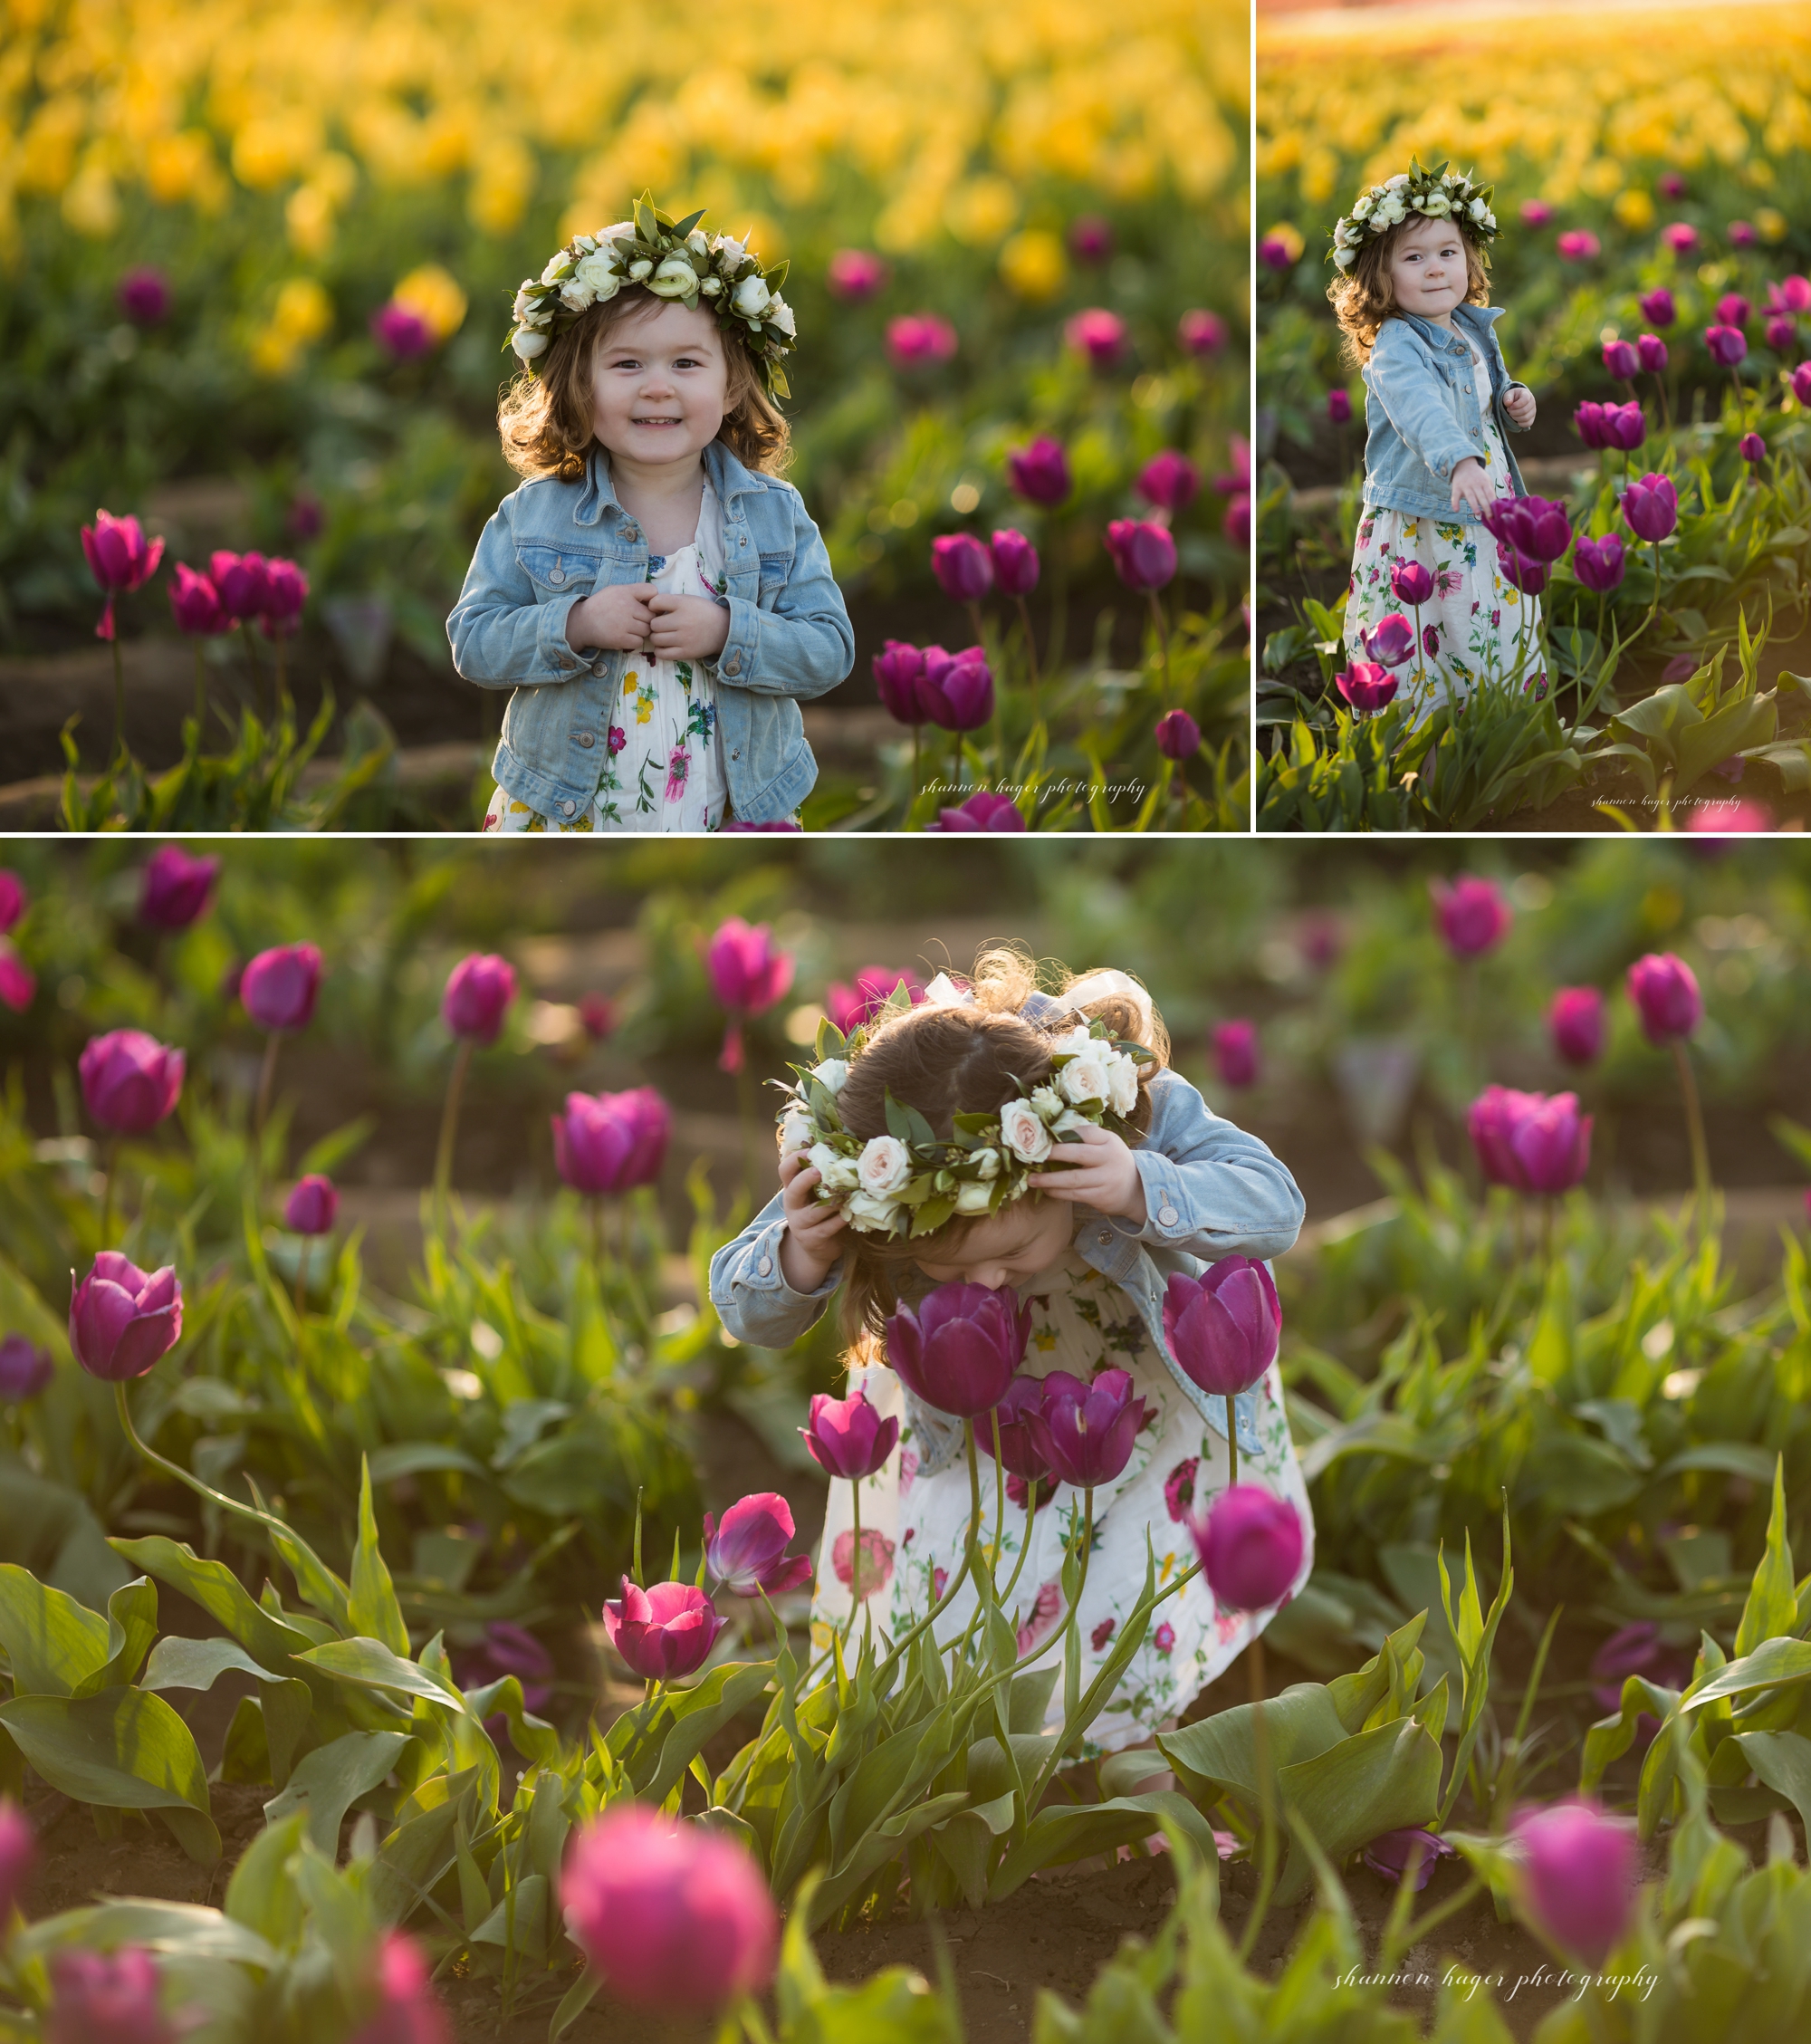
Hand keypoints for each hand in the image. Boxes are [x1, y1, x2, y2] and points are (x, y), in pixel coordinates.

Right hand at [567, 583, 655, 652]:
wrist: (582, 622)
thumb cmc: (602, 605)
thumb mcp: (616, 591)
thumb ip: (635, 592)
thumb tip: (657, 599)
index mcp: (626, 592)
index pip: (652, 592)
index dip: (652, 601)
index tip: (646, 606)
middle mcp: (626, 606)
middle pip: (652, 616)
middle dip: (647, 620)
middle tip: (637, 622)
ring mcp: (624, 624)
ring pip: (647, 630)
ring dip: (642, 632)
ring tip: (631, 629)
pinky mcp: (620, 639)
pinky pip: (639, 642)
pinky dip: (635, 641)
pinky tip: (626, 637)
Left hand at [646, 591, 731, 661]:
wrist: (723, 629)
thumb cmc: (702, 612)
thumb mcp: (687, 600)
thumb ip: (669, 601)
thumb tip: (648, 608)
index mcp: (683, 604)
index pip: (655, 603)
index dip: (653, 606)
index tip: (659, 610)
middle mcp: (683, 621)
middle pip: (654, 624)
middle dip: (655, 625)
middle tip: (662, 626)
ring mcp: (684, 638)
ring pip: (656, 639)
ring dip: (656, 637)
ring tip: (663, 636)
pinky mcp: (686, 653)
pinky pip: (662, 654)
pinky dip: (659, 650)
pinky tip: (665, 646)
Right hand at [778, 1148, 847, 1291]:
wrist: (817, 1246)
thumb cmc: (821, 1211)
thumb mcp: (817, 1193)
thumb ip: (824, 1176)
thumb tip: (844, 1149)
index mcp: (792, 1188)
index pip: (785, 1170)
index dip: (795, 1159)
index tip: (811, 1150)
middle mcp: (792, 1205)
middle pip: (793, 1189)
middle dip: (806, 1179)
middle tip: (820, 1171)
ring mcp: (799, 1223)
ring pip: (813, 1211)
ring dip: (830, 1202)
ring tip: (845, 1195)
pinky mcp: (810, 1239)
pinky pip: (825, 1228)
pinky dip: (838, 1221)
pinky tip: (848, 1215)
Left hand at [1026, 1122, 1147, 1223]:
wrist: (1136, 1190)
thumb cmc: (1113, 1162)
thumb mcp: (1108, 1145)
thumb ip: (1088, 1138)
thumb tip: (1054, 1132)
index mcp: (1109, 1141)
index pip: (1087, 1132)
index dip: (1066, 1133)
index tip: (1045, 1136)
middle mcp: (1109, 1159)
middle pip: (1078, 1154)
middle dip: (1054, 1154)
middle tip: (1034, 1155)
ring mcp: (1105, 1179)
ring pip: (1073, 1179)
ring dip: (1049, 1179)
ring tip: (1032, 1179)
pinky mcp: (1100, 1197)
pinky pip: (1074, 1195)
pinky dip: (1058, 1192)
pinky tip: (1047, 1190)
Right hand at [1450, 458, 1493, 516]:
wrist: (1464, 464)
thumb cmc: (1477, 476)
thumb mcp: (1486, 479)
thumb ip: (1489, 491)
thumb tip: (1494, 505)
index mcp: (1484, 482)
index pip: (1490, 494)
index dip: (1493, 503)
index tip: (1496, 513)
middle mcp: (1476, 484)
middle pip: (1482, 497)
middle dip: (1486, 507)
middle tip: (1489, 517)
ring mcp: (1466, 486)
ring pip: (1471, 497)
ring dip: (1474, 506)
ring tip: (1478, 514)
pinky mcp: (1456, 488)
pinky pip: (1455, 496)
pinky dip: (1455, 503)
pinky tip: (1456, 510)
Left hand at [1502, 385, 1536, 428]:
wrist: (1516, 401)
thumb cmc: (1512, 397)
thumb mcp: (1508, 394)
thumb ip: (1507, 397)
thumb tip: (1508, 403)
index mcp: (1527, 394)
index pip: (1525, 400)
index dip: (1516, 405)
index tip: (1510, 406)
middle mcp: (1532, 402)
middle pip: (1524, 410)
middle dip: (1514, 412)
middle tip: (1509, 410)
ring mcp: (1533, 411)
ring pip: (1525, 418)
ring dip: (1515, 418)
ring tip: (1512, 414)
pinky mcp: (1532, 418)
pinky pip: (1527, 424)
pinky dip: (1520, 423)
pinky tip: (1516, 419)